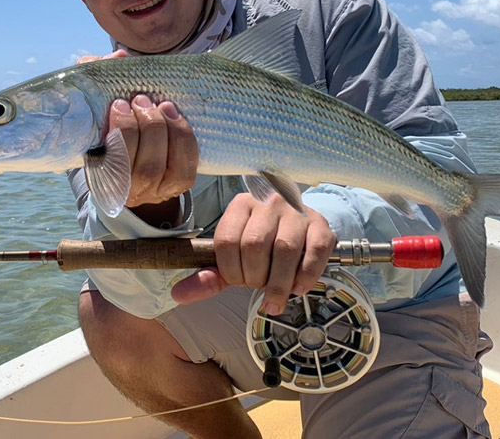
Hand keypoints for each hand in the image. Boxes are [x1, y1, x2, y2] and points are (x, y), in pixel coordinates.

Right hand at [77, 51, 198, 216]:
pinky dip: (183, 139)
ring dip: (166, 131)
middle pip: (144, 166)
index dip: (121, 131)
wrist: (133, 159)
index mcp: (102, 174)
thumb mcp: (101, 106)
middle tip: (142, 100)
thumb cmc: (114, 124)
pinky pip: (186, 166)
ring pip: (165, 168)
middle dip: (146, 127)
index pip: (113, 163)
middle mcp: (128, 190)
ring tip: (162, 105)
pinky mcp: (178, 185)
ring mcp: (155, 191)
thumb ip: (99, 78)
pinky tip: (176, 116)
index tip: (120, 103)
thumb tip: (119, 57)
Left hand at [171, 194, 336, 313]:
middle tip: (258, 286)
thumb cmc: (262, 242)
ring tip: (275, 297)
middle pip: (254, 245)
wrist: (298, 222)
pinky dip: (304, 277)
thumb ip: (207, 276)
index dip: (230, 270)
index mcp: (240, 204)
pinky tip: (297, 287)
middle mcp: (268, 202)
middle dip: (254, 277)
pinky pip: (314, 253)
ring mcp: (296, 212)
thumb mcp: (232, 256)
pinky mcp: (320, 225)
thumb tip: (178, 294)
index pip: (226, 241)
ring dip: (278, 283)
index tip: (238, 280)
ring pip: (284, 250)